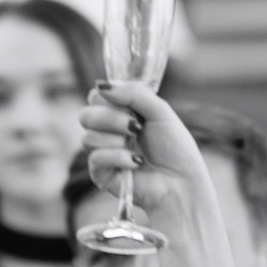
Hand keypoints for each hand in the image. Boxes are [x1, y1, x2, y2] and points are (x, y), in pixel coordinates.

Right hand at [80, 80, 219, 246]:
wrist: (181, 181)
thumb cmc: (174, 148)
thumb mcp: (159, 111)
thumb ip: (133, 94)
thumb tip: (102, 86)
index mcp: (120, 114)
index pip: (95, 98)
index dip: (106, 98)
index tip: (129, 106)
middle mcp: (108, 133)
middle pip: (85, 116)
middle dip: (110, 119)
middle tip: (134, 127)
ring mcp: (103, 154)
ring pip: (87, 138)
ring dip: (116, 139)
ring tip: (136, 147)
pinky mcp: (101, 175)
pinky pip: (96, 158)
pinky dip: (118, 157)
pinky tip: (136, 163)